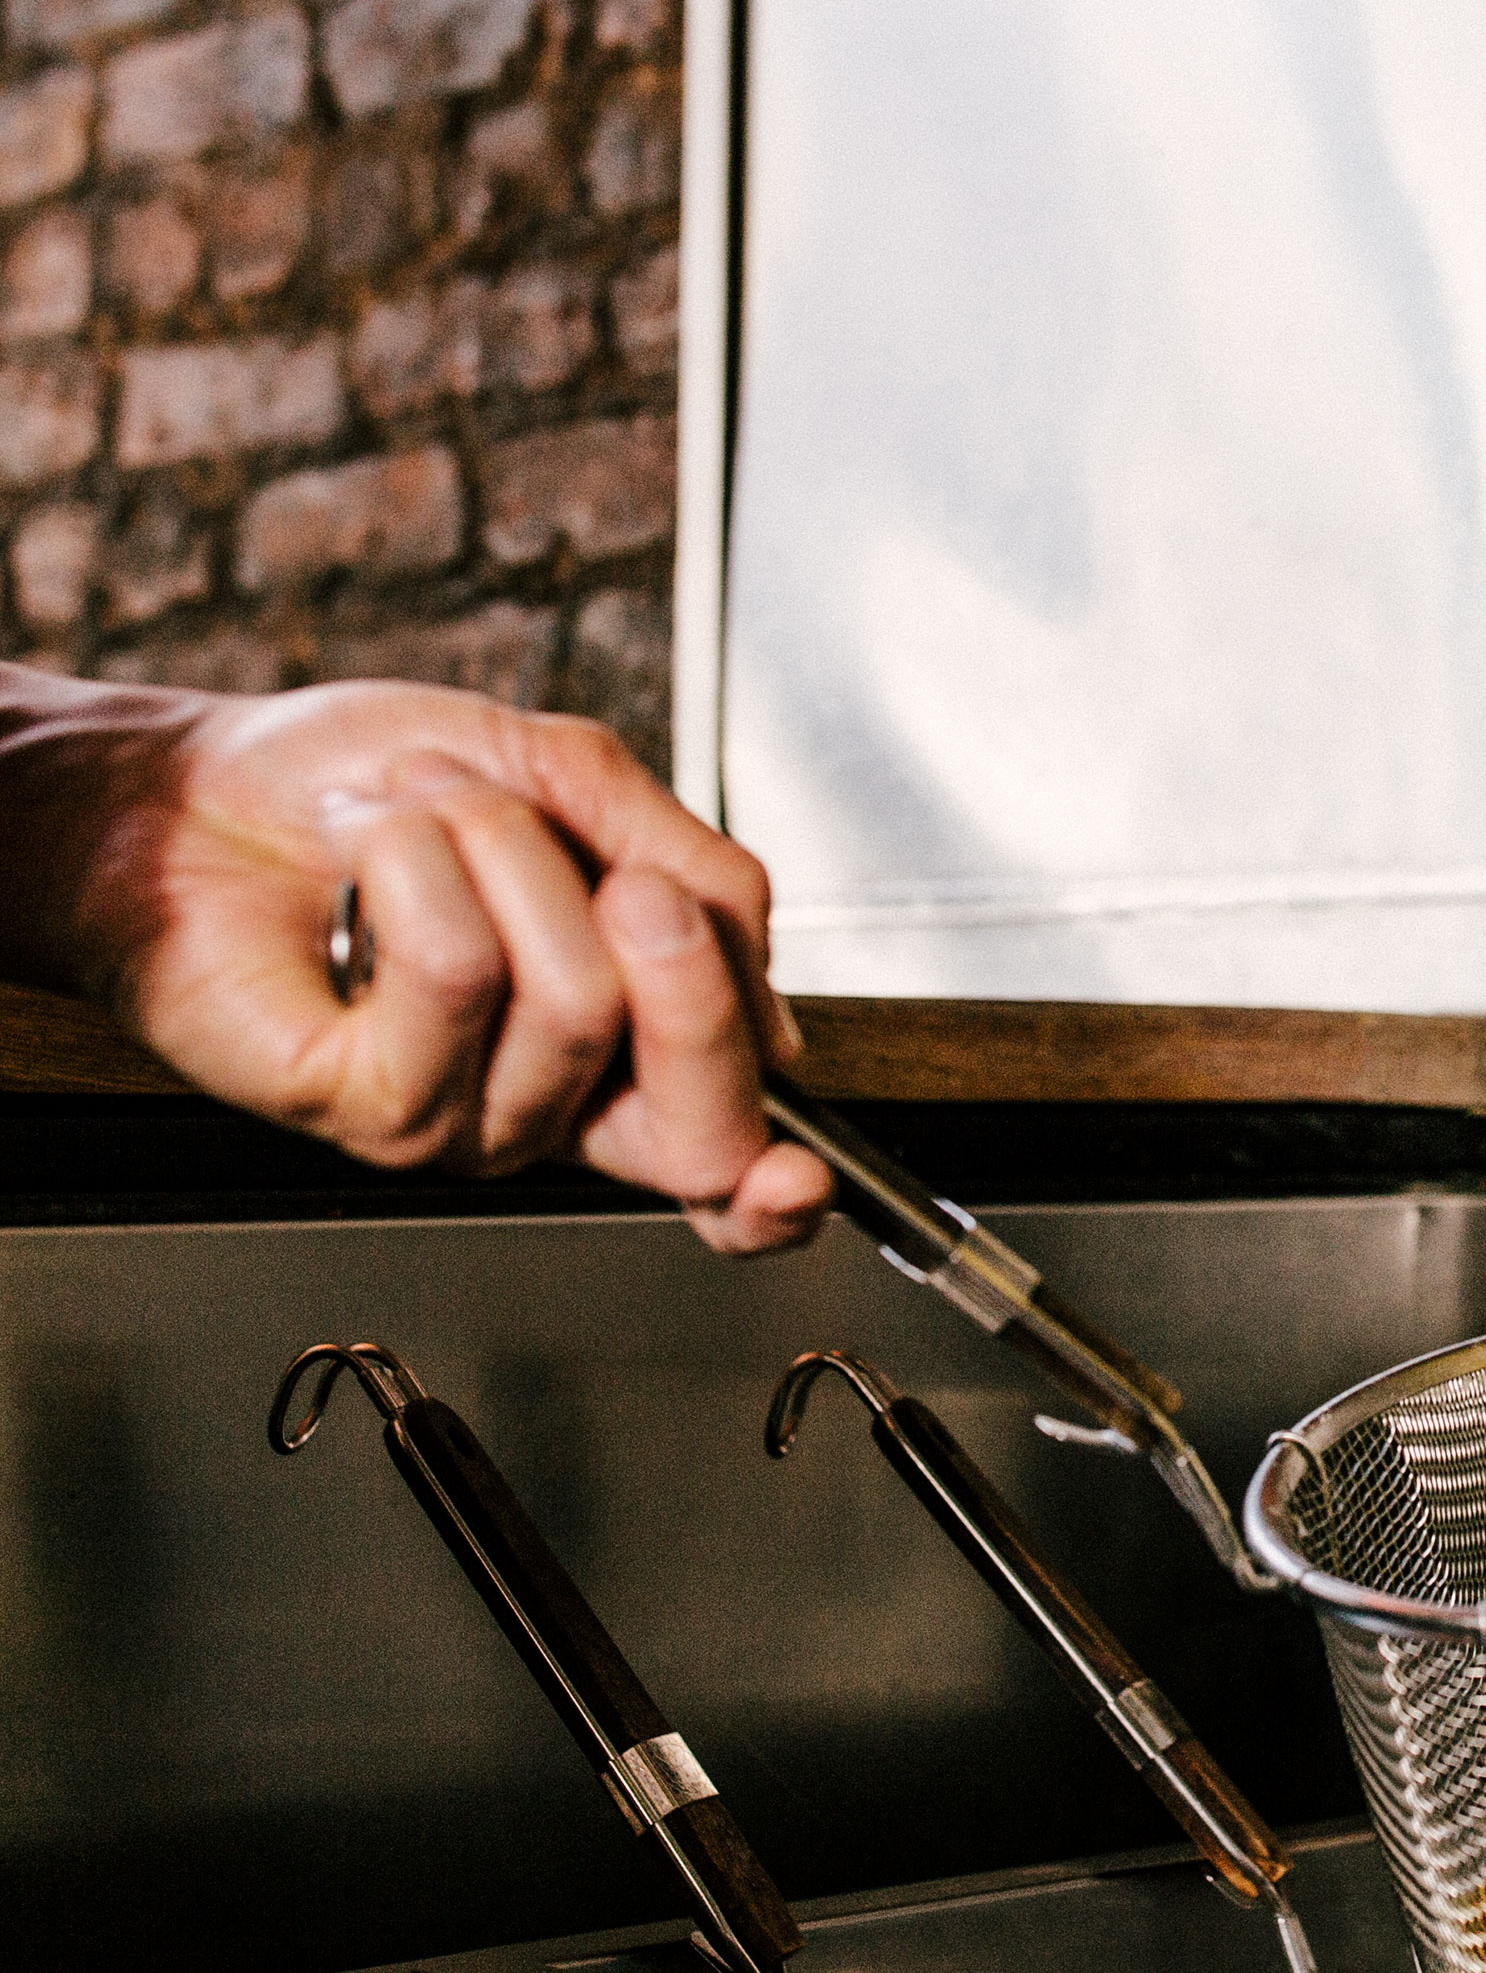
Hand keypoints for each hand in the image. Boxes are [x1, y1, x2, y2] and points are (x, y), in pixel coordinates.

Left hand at [0, 666, 834, 1253]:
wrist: (196, 782)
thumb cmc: (368, 788)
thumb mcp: (573, 783)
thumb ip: (691, 861)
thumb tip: (755, 951)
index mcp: (622, 1052)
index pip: (725, 1167)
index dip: (782, 1190)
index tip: (802, 1175)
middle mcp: (549, 1109)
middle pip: (697, 1123)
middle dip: (689, 975)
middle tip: (628, 877)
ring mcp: (459, 1124)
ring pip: (577, 1002)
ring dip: (502, 845)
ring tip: (426, 808)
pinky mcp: (364, 1102)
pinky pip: (457, 973)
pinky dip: (422, 856)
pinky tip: (373, 842)